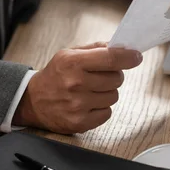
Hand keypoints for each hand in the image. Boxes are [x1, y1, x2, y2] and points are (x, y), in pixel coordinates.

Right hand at [13, 42, 141, 133]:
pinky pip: (107, 113)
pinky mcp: (79, 122)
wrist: (32, 101)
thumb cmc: (55, 74)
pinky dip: (102, 108)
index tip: (137, 57)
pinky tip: (88, 103)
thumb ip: (96, 48)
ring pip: (114, 96)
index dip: (128, 57)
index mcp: (73, 63)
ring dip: (107, 92)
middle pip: (116, 78)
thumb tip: (122, 47)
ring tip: (91, 90)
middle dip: (114, 76)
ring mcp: (77, 105)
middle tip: (100, 76)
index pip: (110, 58)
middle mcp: (75, 84)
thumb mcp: (70, 53)